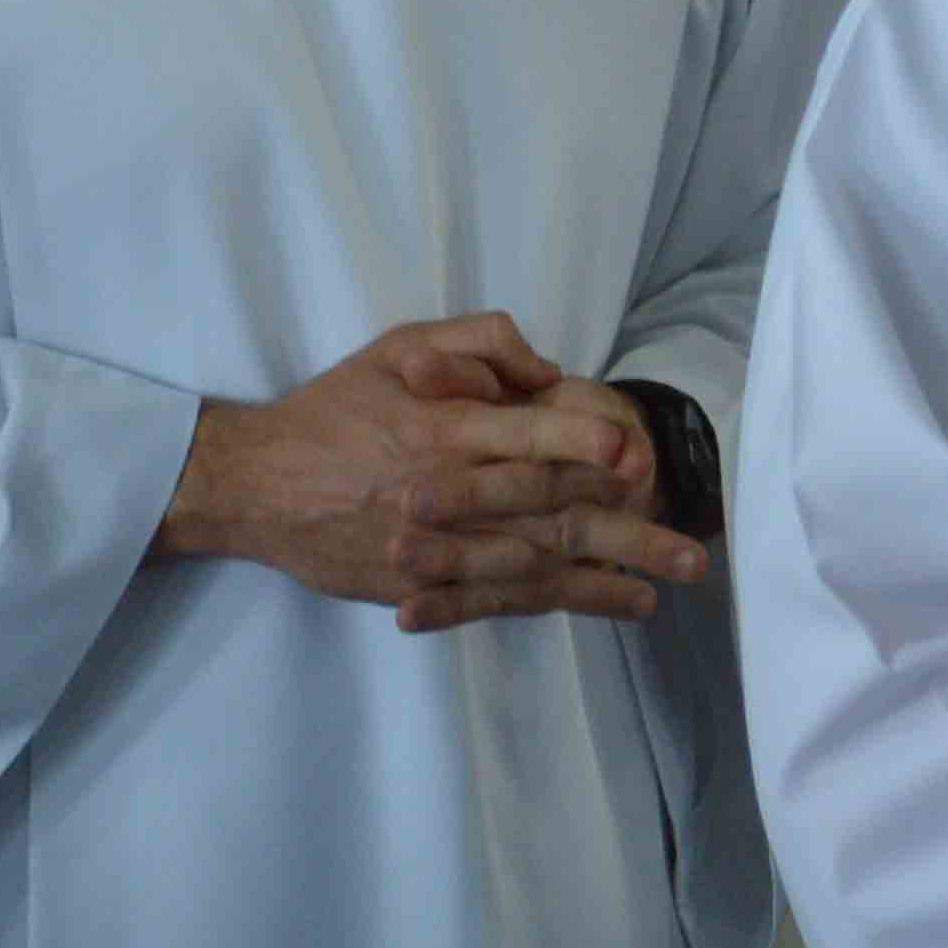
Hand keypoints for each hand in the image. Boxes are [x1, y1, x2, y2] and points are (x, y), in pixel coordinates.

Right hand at [168, 314, 706, 629]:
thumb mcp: (399, 344)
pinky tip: (599, 605)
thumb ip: (477, 342)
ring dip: (602, 581)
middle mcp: (450, 491)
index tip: (639, 462)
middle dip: (627, 532)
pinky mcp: (422, 587)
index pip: (533, 437)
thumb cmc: (336, 406)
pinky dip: (551, 604)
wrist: (257, 483)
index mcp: (447, 425)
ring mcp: (436, 548)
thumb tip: (548, 370)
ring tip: (662, 591)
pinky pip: (497, 598)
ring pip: (534, 565)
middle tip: (690, 551)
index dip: (590, 449)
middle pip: (552, 512)